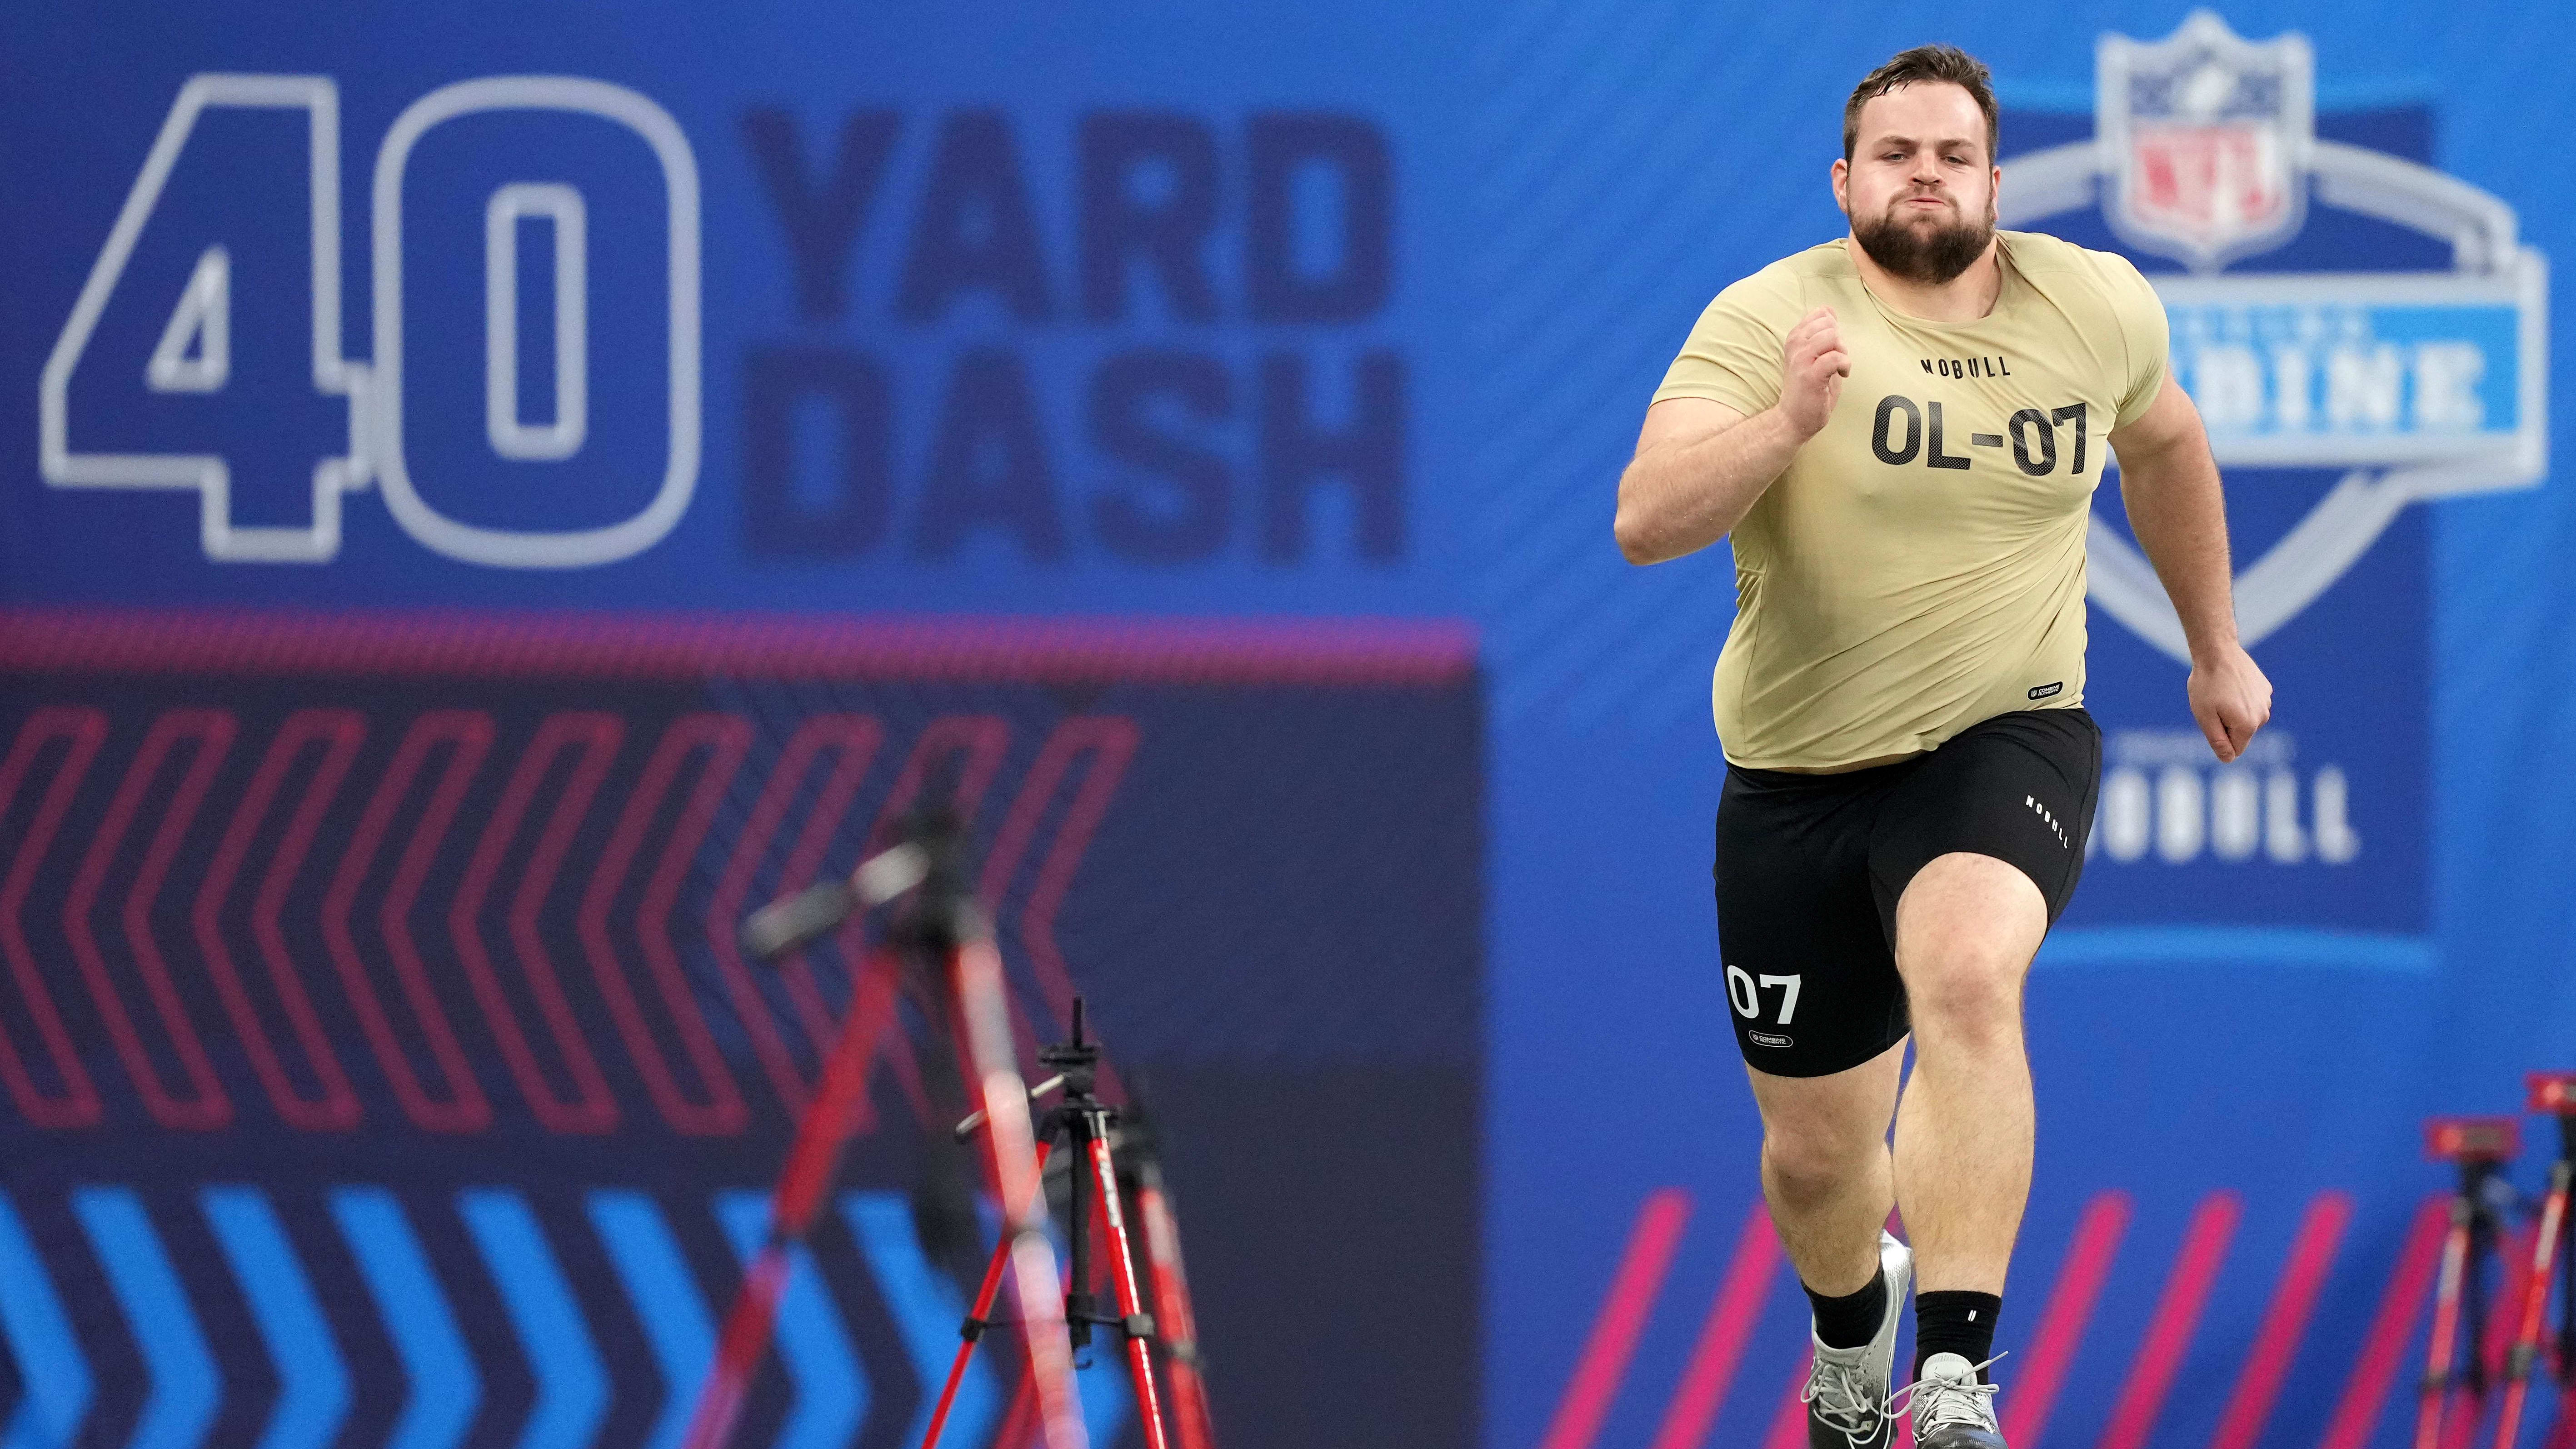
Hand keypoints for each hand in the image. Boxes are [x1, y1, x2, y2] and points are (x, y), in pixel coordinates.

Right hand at [1778, 306, 1848, 438]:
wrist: (1792, 419)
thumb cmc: (1807, 389)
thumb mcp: (1813, 354)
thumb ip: (1821, 332)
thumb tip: (1829, 309)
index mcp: (1795, 337)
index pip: (1821, 314)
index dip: (1834, 328)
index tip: (1831, 347)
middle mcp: (1795, 345)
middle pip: (1829, 323)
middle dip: (1840, 340)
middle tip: (1836, 358)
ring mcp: (1801, 359)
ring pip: (1832, 336)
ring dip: (1842, 352)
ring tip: (1838, 367)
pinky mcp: (1810, 375)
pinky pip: (1835, 357)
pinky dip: (1845, 365)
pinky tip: (1842, 374)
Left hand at [2187, 643, 2271, 762]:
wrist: (2217, 651)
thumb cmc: (2206, 684)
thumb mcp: (2205, 717)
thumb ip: (2217, 741)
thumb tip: (2228, 759)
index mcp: (2248, 725)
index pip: (2235, 749)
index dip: (2219, 738)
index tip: (2211, 720)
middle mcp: (2263, 715)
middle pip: (2241, 734)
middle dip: (2225, 725)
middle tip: (2213, 705)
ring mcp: (2266, 701)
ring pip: (2246, 718)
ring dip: (2233, 711)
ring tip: (2221, 692)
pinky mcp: (2265, 689)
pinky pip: (2250, 703)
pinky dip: (2240, 698)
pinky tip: (2231, 684)